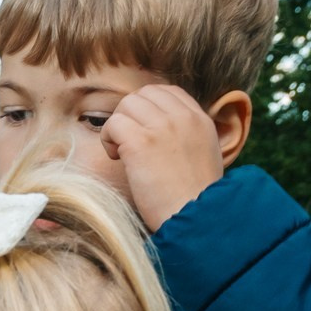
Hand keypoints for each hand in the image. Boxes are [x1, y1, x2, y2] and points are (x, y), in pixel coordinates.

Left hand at [103, 83, 229, 229]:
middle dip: (130, 115)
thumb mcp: (202, 156)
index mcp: (200, 119)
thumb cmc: (193, 198)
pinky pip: (114, 124)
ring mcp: (162, 127)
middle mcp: (183, 117)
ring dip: (117, 127)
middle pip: (143, 94)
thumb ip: (186, 136)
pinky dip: (108, 139)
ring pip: (127, 105)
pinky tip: (116, 159)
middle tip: (128, 143)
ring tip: (122, 153)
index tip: (142, 131)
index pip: (167, 92)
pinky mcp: (141, 143)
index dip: (147, 108)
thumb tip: (159, 131)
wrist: (196, 218)